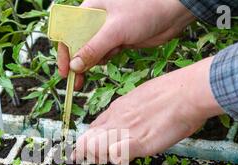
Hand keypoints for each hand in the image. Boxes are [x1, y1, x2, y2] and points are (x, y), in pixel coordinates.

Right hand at [58, 0, 195, 89]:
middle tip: (77, 83)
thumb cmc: (144, 10)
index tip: (65, 71)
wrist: (173, 13)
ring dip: (94, 61)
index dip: (64, 52)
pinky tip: (115, 54)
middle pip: (78, 44)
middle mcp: (95, 19)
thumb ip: (93, 48)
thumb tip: (75, 66)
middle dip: (78, 63)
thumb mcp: (115, 30)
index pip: (68, 31)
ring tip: (106, 57)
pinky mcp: (118, 40)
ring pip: (92, 51)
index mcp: (90, 9)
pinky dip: (106, 58)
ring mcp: (107, 30)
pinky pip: (105, 54)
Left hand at [72, 57, 224, 164]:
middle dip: (88, 153)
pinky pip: (116, 155)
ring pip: (95, 148)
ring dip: (100, 157)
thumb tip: (129, 119)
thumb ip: (131, 110)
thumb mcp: (143, 96)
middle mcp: (116, 120)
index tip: (89, 151)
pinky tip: (124, 159)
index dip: (89, 142)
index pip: (93, 129)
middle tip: (98, 158)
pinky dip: (116, 160)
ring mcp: (125, 131)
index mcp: (117, 109)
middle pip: (87, 141)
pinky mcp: (138, 143)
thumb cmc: (173, 93)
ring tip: (112, 158)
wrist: (187, 92)